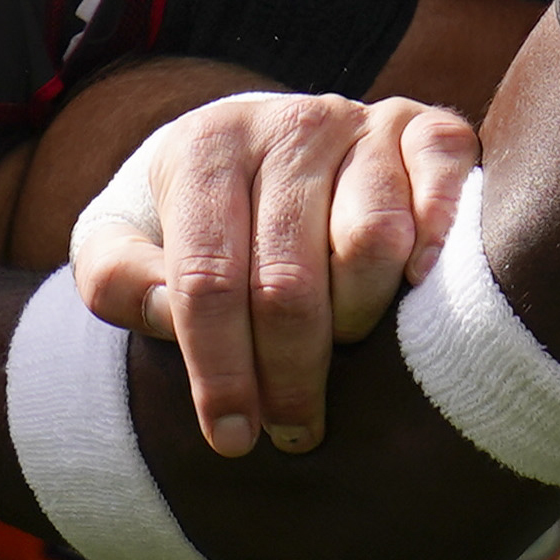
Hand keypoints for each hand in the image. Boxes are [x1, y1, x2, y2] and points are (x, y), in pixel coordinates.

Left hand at [71, 91, 476, 458]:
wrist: (264, 140)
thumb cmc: (193, 214)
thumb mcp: (123, 235)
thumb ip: (114, 277)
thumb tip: (163, 311)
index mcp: (206, 148)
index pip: (207, 277)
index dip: (219, 369)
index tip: (231, 436)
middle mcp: (288, 126)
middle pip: (290, 279)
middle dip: (290, 373)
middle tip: (293, 430)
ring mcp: (363, 123)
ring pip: (372, 242)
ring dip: (358, 318)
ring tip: (344, 351)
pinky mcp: (426, 130)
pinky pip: (444, 182)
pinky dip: (438, 241)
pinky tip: (414, 293)